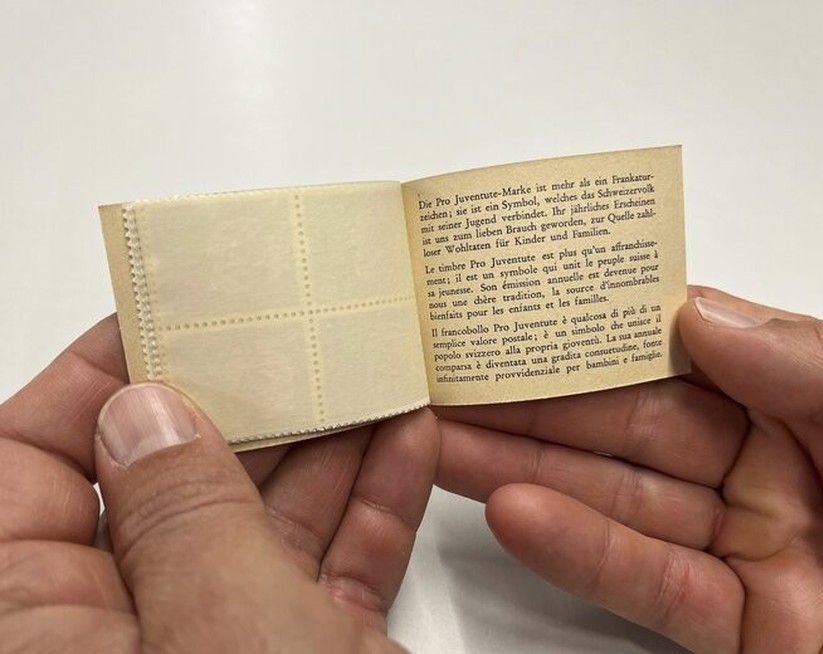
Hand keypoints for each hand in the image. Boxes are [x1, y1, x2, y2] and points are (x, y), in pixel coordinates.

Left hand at [0, 316, 438, 651]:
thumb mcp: (214, 626)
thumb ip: (180, 513)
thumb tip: (148, 414)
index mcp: (48, 631)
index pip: (28, 470)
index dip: (93, 381)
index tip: (165, 313)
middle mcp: (134, 634)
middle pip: (170, 485)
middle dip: (242, 403)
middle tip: (287, 333)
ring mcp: (228, 646)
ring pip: (267, 522)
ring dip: (328, 444)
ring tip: (365, 370)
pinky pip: (336, 567)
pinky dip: (376, 507)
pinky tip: (408, 442)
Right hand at [436, 286, 822, 652]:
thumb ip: (819, 362)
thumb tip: (698, 310)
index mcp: (816, 399)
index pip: (682, 354)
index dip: (598, 332)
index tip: (521, 311)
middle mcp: (776, 467)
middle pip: (631, 426)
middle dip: (533, 403)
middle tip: (450, 376)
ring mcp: (754, 548)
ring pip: (621, 501)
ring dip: (527, 470)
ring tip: (444, 440)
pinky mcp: (744, 630)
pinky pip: (650, 585)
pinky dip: (579, 551)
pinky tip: (513, 516)